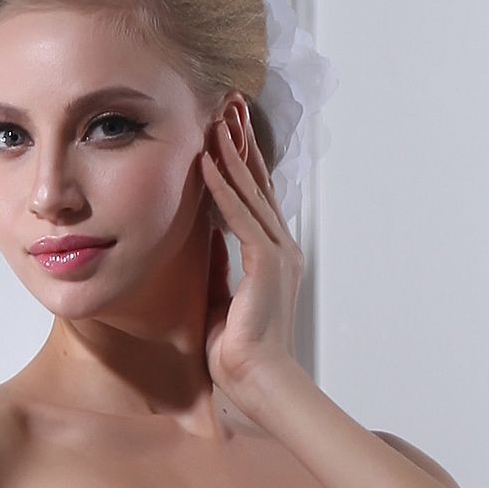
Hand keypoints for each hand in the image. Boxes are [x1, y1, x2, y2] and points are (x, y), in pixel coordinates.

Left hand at [200, 91, 304, 418]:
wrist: (260, 382)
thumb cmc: (240, 353)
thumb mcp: (222, 298)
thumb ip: (219, 266)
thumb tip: (207, 243)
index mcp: (273, 256)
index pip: (256, 197)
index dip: (243, 161)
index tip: (229, 130)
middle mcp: (281, 248)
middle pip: (260, 183)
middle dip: (243, 142)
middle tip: (231, 105)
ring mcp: (277, 254)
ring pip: (252, 191)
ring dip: (233, 153)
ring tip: (219, 118)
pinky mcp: (265, 264)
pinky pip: (240, 216)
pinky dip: (223, 187)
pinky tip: (208, 160)